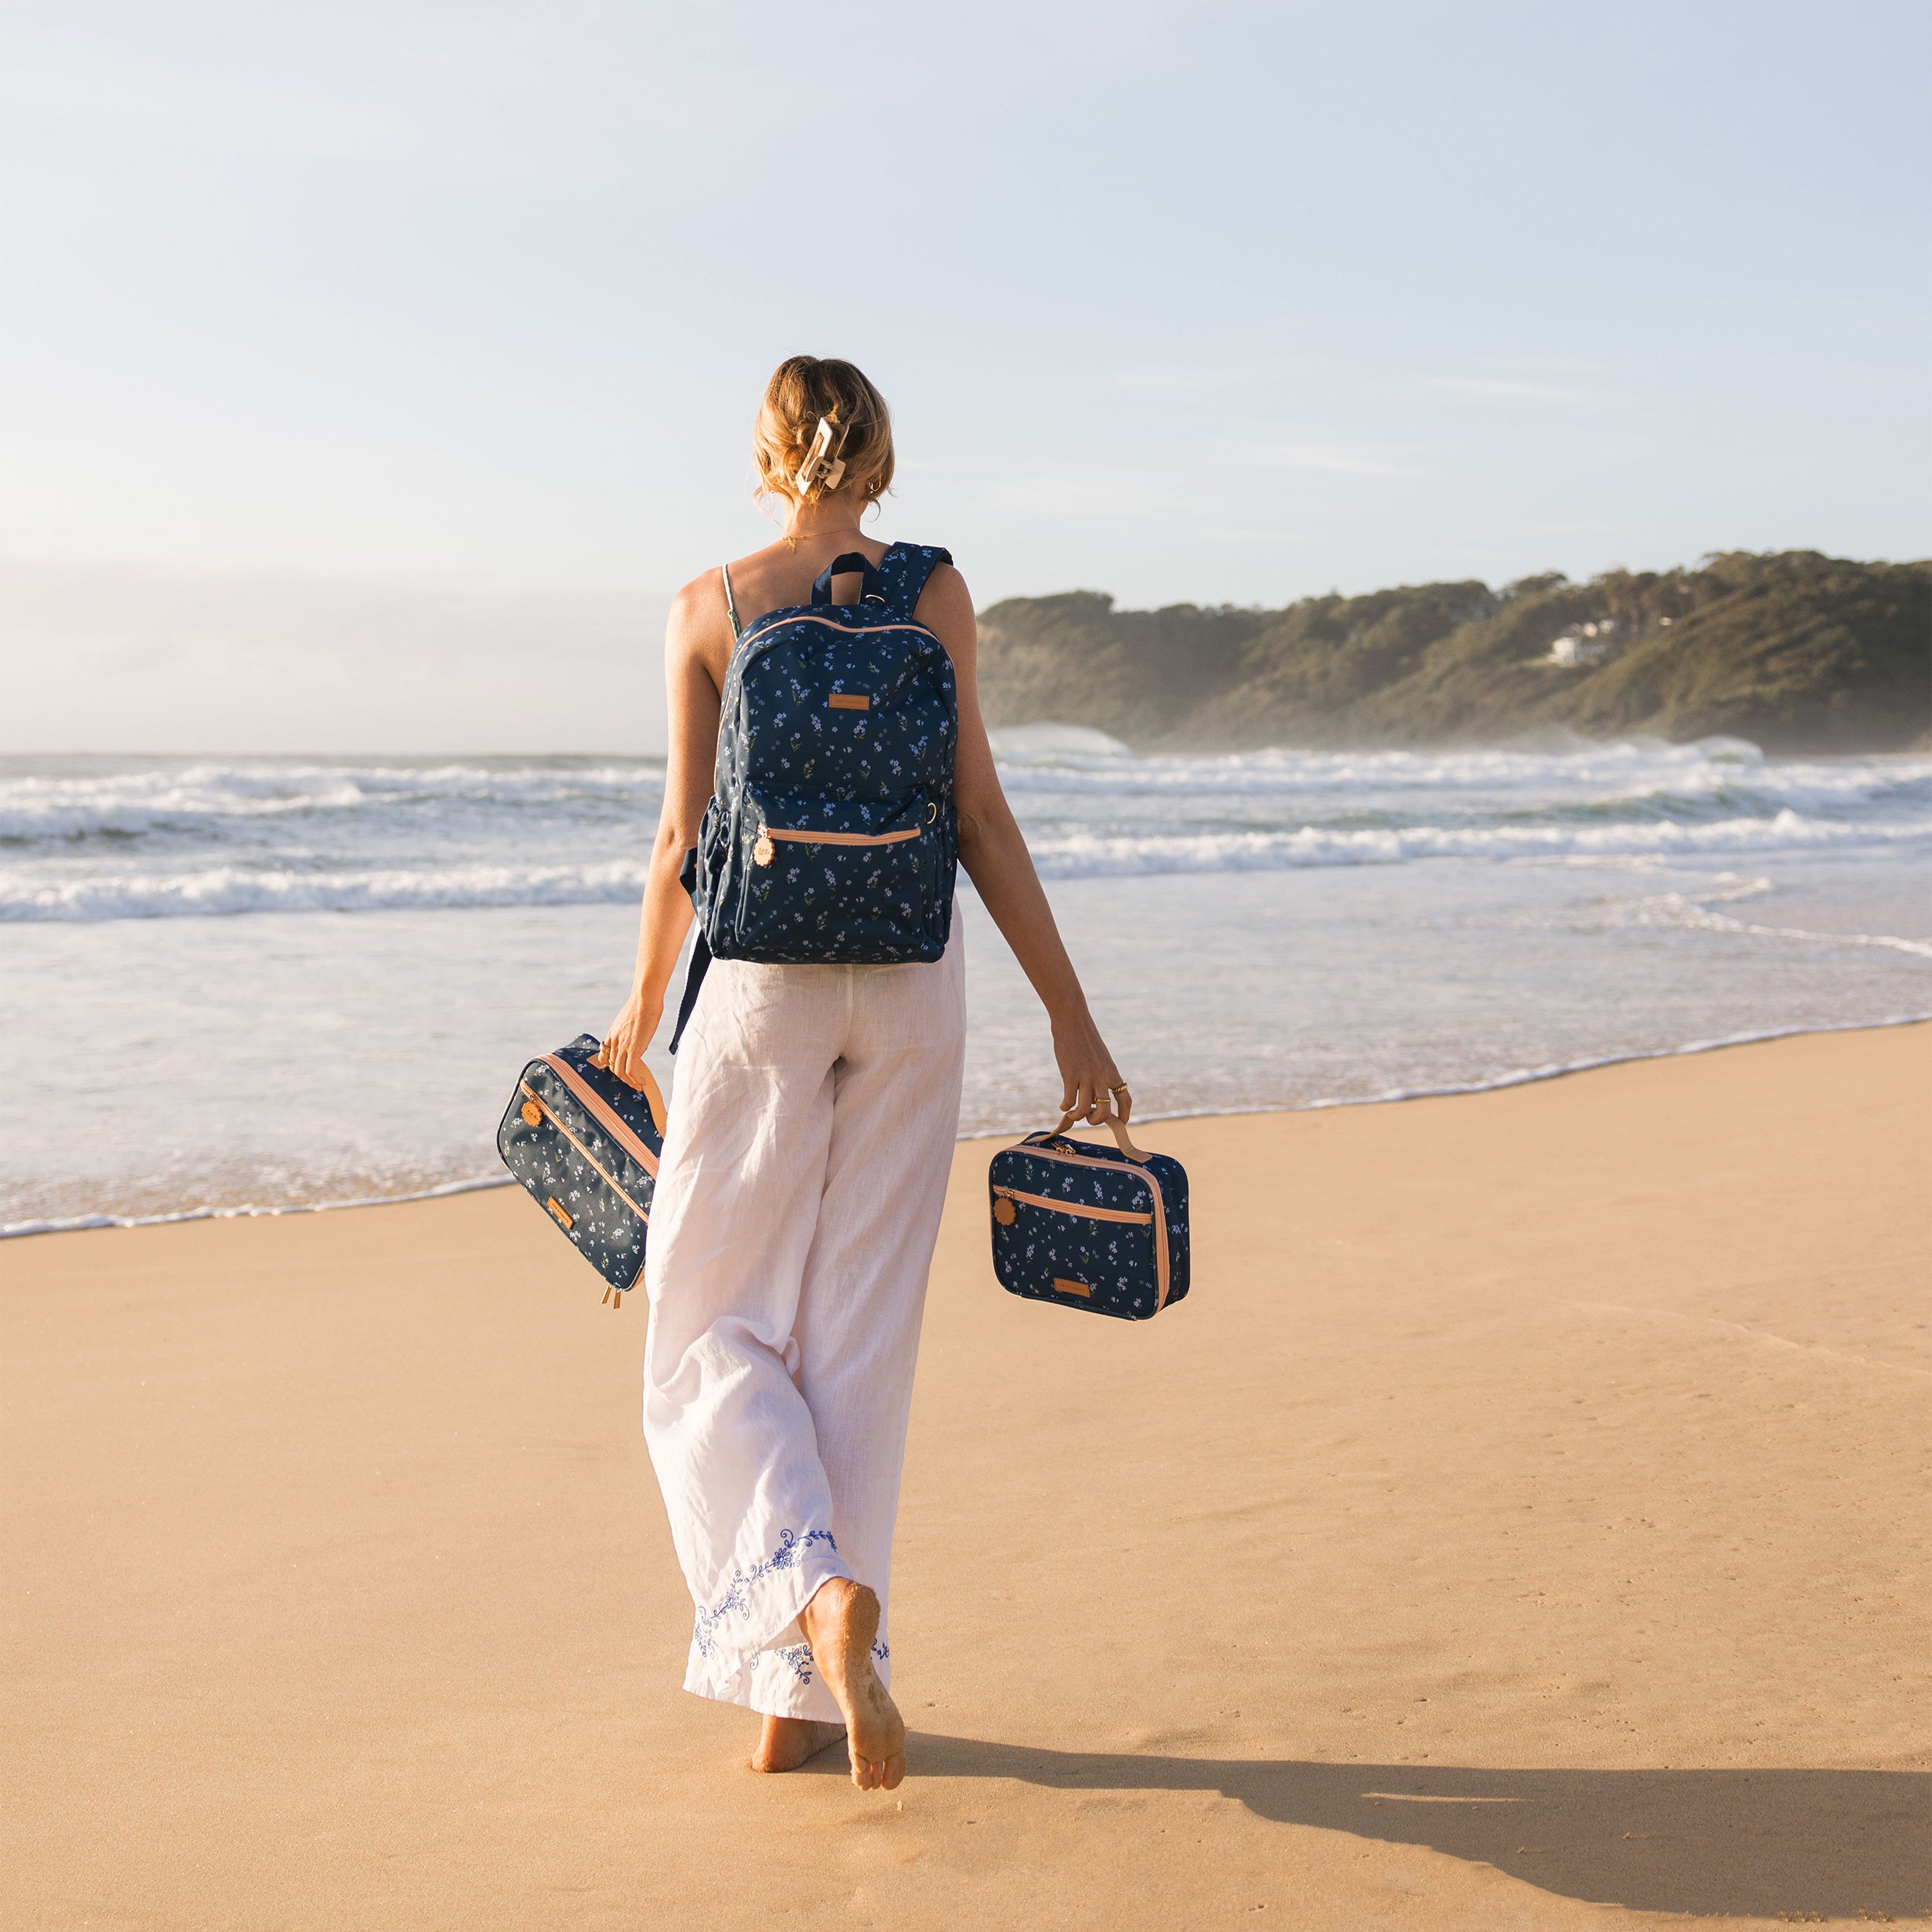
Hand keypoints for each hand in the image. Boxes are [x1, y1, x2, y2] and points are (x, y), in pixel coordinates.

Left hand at [596, 991, 660, 1091]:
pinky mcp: (634, 1049)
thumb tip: (638, 1033)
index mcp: (612, 1033)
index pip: (604, 1054)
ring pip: (619, 1071)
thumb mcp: (630, 1018)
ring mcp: (622, 1046)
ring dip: (628, 1081)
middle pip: (612, 1065)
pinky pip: (631, 1071)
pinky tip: (642, 1083)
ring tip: (637, 1085)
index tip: (620, 1069)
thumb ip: (630, 1029)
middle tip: (631, 1081)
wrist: (645, 1000)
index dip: (610, 1065)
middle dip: (621, 1076)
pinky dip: (635, 1080)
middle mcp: (614, 1041)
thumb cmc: (643, 1004)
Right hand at [1051, 1003, 1127, 1125]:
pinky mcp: (1070, 1075)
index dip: (1125, 1115)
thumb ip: (1099, 1076)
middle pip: (1105, 1111)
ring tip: (1071, 1113)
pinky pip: (1069, 1100)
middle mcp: (1102, 1077)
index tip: (1122, 1123)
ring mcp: (1086, 1076)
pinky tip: (1063, 1105)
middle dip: (1096, 1121)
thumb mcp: (1099, 1058)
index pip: (1125, 1098)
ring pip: (1084, 1109)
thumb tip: (1091, 1098)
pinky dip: (1065, 1107)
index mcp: (1112, 1072)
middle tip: (1088, 1117)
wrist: (1073, 1020)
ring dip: (1077, 1116)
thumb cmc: (1084, 1038)